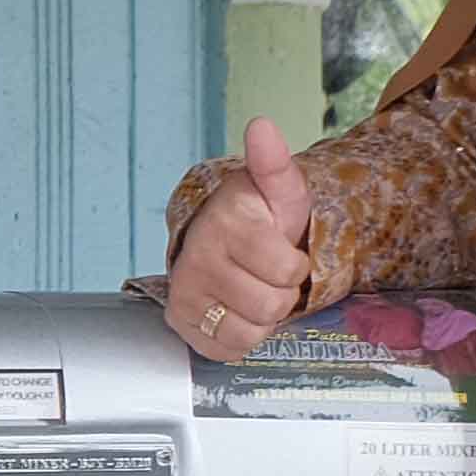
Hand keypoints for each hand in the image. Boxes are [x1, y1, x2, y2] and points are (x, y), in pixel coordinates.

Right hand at [161, 117, 315, 359]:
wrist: (221, 240)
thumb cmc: (258, 219)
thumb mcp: (280, 192)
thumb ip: (275, 164)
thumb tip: (261, 127)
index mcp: (226, 223)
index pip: (287, 271)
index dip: (295, 266)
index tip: (282, 251)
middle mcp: (197, 257)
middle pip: (271, 305)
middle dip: (280, 293)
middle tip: (266, 273)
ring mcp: (185, 292)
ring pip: (250, 331)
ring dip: (262, 317)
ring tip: (252, 290)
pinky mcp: (180, 321)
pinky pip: (228, 348)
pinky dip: (241, 336)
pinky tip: (235, 309)